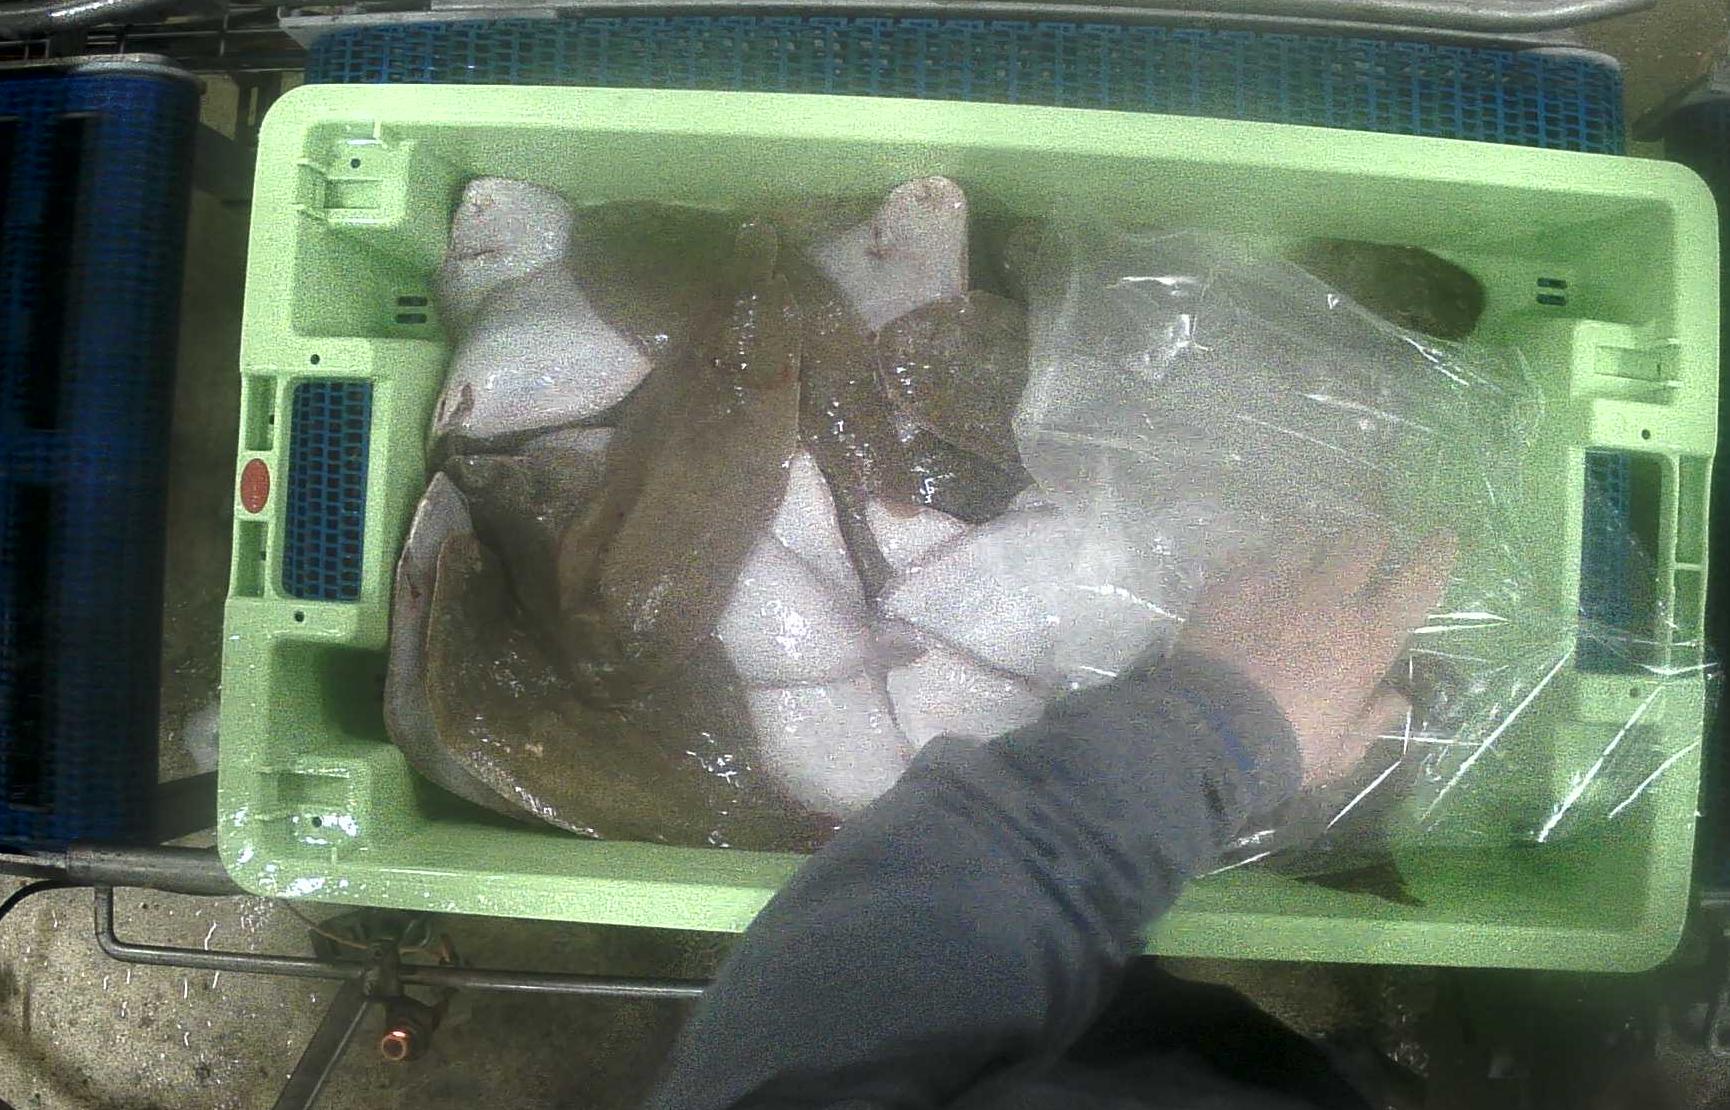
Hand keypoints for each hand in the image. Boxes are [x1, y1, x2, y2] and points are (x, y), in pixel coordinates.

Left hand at [1177, 525, 1456, 785]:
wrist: (1209, 733)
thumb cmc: (1287, 748)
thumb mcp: (1343, 750)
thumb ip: (1372, 720)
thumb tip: (1394, 699)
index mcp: (1369, 637)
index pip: (1418, 582)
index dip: (1435, 556)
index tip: (1442, 537)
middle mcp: (1330, 597)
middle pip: (1362, 542)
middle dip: (1371, 542)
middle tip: (1368, 549)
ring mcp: (1277, 582)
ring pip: (1306, 538)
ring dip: (1313, 547)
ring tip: (1307, 558)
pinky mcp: (1230, 581)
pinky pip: (1252, 553)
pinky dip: (1260, 561)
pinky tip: (1255, 574)